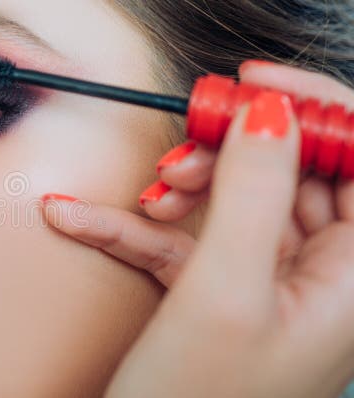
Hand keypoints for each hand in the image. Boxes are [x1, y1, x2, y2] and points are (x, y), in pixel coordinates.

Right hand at [42, 61, 353, 396]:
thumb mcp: (223, 293)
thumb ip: (252, 194)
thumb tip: (269, 116)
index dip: (317, 113)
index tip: (255, 89)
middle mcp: (322, 277)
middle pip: (296, 173)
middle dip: (235, 150)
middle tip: (191, 141)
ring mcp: (269, 285)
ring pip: (240, 201)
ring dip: (186, 188)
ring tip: (149, 192)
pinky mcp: (220, 295)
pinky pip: (187, 239)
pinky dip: (138, 226)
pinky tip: (87, 218)